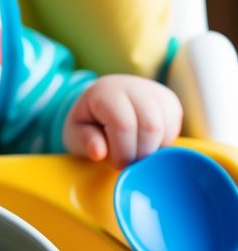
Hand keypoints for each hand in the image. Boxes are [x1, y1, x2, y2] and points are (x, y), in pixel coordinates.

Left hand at [62, 75, 182, 168]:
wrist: (102, 102)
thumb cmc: (88, 121)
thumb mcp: (75, 133)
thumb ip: (85, 142)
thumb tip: (98, 152)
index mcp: (106, 92)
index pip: (124, 125)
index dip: (123, 152)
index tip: (118, 164)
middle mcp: (134, 86)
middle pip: (150, 126)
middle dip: (141, 153)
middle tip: (130, 162)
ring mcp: (155, 91)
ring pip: (165, 127)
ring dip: (152, 149)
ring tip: (136, 152)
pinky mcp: (169, 100)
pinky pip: (174, 127)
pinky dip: (163, 143)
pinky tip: (147, 144)